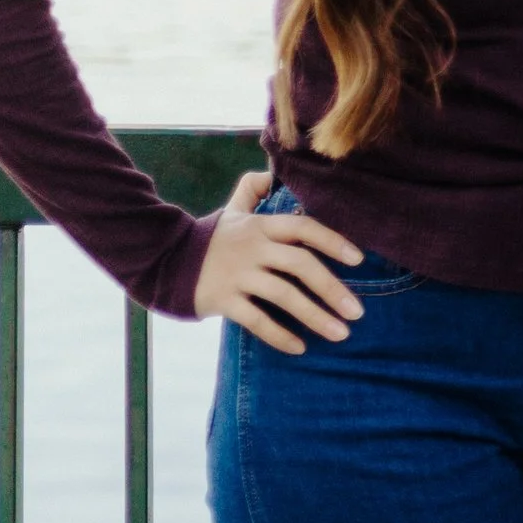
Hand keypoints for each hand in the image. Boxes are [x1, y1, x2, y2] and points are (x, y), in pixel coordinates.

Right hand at [193, 171, 366, 354]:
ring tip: (340, 334)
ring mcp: (238, 275)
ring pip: (284, 296)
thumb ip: (252, 190)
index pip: (304, 228)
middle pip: (301, 265)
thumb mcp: (232, 210)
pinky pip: (257, 320)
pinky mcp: (222, 300)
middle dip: (333, 289)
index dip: (333, 241)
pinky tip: (300, 348)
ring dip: (315, 317)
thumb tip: (270, 173)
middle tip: (357, 312)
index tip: (359, 260)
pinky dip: (280, 335)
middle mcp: (253, 248)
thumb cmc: (209, 239)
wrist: (163, 260)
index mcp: (261, 225)